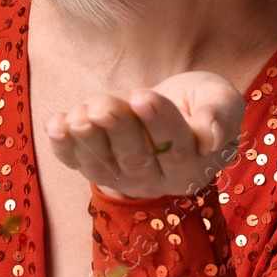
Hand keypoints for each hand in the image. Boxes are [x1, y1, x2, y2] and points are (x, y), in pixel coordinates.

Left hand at [43, 70, 246, 200]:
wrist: (176, 111)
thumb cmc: (202, 104)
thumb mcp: (221, 99)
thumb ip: (220, 114)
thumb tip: (209, 136)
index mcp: (194, 164)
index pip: (176, 145)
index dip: (158, 121)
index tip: (142, 95)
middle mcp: (158, 180)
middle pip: (136, 157)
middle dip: (116, 129)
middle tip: (103, 105)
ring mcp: (125, 179)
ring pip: (104, 164)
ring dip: (87, 139)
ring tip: (78, 116)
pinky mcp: (99, 169)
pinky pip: (78, 163)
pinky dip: (63, 147)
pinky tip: (54, 124)